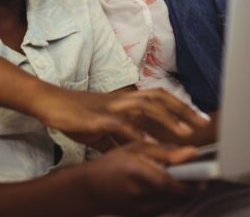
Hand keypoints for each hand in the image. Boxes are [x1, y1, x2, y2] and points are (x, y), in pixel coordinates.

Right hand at [37, 86, 208, 148]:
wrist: (48, 103)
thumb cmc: (74, 114)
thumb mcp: (102, 127)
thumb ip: (119, 137)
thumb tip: (135, 151)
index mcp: (123, 101)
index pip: (158, 98)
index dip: (179, 106)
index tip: (198, 119)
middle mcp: (121, 99)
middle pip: (158, 98)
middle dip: (181, 110)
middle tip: (201, 124)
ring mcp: (109, 106)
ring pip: (144, 106)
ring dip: (165, 119)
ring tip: (183, 133)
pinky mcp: (95, 117)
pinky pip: (118, 124)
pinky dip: (134, 132)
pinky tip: (147, 142)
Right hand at [81, 141, 204, 215]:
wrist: (91, 190)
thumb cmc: (112, 164)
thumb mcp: (136, 148)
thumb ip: (165, 151)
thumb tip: (192, 152)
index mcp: (139, 172)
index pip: (174, 182)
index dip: (194, 180)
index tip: (206, 173)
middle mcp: (141, 194)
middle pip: (178, 194)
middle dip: (191, 184)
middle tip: (196, 173)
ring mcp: (143, 209)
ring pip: (175, 201)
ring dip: (181, 191)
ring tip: (178, 177)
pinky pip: (166, 207)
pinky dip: (170, 198)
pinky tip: (162, 187)